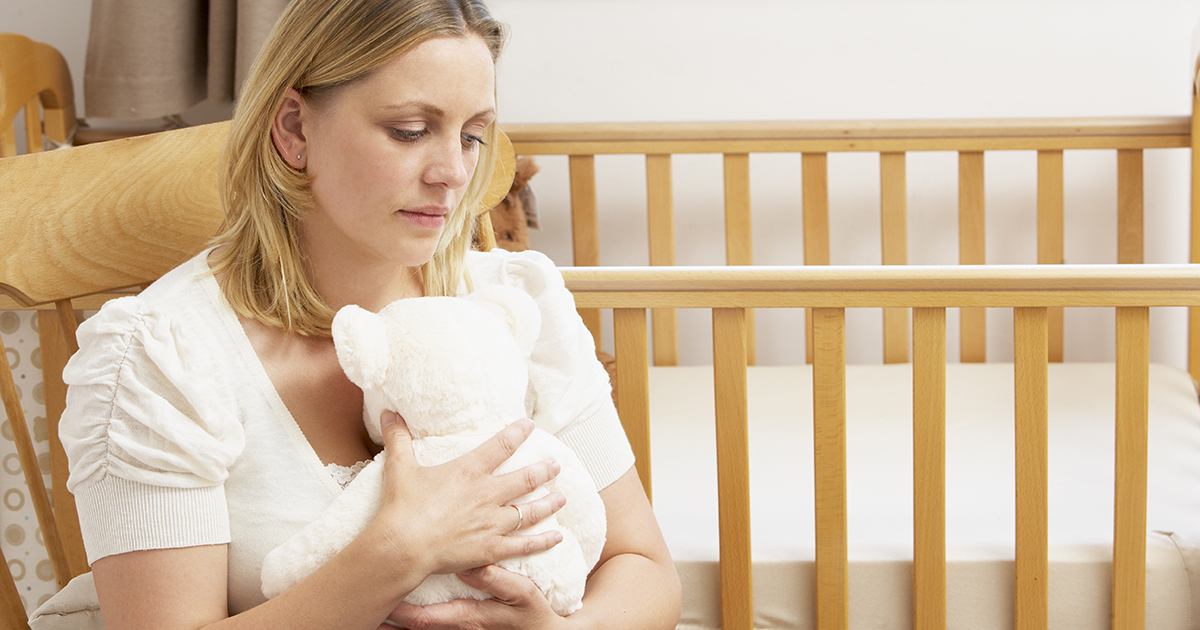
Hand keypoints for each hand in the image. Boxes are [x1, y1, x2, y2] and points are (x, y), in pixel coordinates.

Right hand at [372, 411, 565, 577]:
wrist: (403, 546)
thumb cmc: (401, 506)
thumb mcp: (399, 467)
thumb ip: (398, 438)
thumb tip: (389, 412)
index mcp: (469, 471)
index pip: (500, 446)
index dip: (517, 433)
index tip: (530, 426)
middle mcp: (487, 494)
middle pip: (526, 479)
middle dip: (544, 470)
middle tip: (556, 465)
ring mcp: (492, 523)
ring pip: (530, 511)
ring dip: (549, 503)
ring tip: (562, 497)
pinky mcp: (491, 548)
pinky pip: (524, 545)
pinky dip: (543, 541)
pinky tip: (557, 536)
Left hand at [385, 565, 565, 629]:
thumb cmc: (532, 612)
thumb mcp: (522, 595)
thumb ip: (498, 581)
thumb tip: (472, 568)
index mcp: (468, 617)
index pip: (425, 618)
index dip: (400, 612)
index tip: (380, 601)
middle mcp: (457, 626)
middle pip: (414, 626)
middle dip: (388, 619)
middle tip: (362, 607)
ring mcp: (457, 627)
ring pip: (419, 626)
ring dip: (395, 620)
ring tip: (371, 609)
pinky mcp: (460, 623)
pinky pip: (430, 624)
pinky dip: (411, 617)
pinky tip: (400, 607)